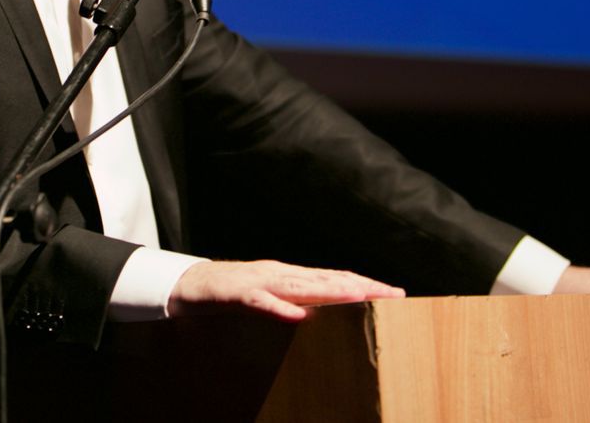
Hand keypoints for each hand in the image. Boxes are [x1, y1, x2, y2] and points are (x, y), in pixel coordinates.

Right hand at [167, 260, 404, 321]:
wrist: (193, 284)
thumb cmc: (235, 292)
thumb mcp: (273, 295)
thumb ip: (298, 300)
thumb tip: (326, 311)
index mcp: (293, 275)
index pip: (336, 278)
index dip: (366, 284)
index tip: (395, 293)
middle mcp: (283, 273)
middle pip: (328, 279)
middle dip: (362, 286)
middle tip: (393, 295)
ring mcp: (262, 282)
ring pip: (301, 286)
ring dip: (332, 292)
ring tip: (360, 297)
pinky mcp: (240, 295)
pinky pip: (262, 303)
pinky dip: (280, 308)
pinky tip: (299, 316)